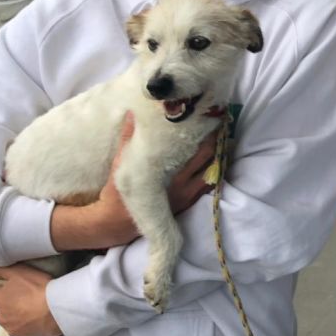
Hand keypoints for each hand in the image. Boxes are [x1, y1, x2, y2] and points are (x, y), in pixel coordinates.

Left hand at [0, 264, 61, 335]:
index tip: (15, 283)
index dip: (2, 284)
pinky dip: (25, 324)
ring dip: (15, 313)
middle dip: (8, 300)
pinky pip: (20, 329)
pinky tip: (36, 319)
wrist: (58, 310)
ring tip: (32, 308)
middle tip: (26, 294)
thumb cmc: (38, 288)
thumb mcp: (18, 272)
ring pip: (9, 318)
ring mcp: (11, 328)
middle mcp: (0, 316)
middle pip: (0, 305)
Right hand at [98, 112, 218, 224]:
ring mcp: (189, 193)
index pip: (198, 149)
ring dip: (217, 152)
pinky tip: (212, 155)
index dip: (205, 132)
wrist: (118, 221)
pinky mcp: (190, 200)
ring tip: (217, 135)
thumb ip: (128, 137)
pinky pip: (210, 181)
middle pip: (209, 155)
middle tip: (214, 121)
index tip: (206, 116)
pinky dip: (214, 167)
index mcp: (169, 173)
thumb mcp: (121, 163)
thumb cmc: (119, 190)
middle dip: (214, 137)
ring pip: (213, 168)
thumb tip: (134, 113)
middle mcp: (184, 184)